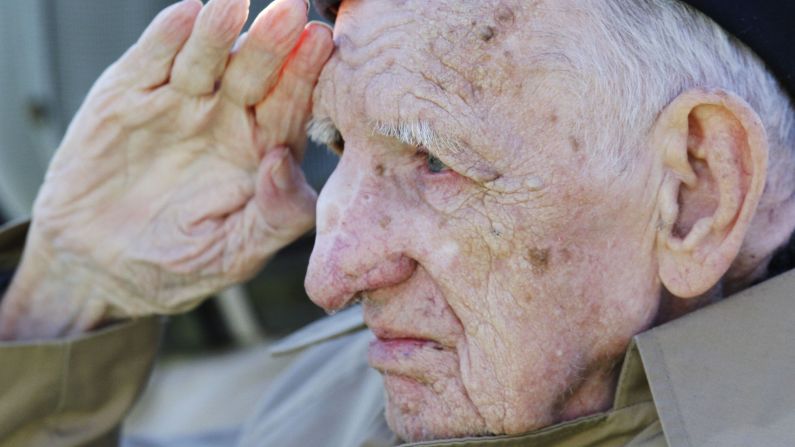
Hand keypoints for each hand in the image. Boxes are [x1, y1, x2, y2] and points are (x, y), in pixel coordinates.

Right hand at [1, 0, 332, 337]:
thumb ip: (276, 217)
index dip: (306, 76)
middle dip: (273, 42)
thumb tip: (284, 162)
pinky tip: (187, 16)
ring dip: (220, 31)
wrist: (98, 270)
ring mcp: (179, 103)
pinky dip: (165, 39)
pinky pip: (151, 62)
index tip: (322, 45)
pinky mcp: (128, 98)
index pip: (290, 107)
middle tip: (291, 10)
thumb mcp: (237, 254)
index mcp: (262, 152)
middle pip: (256, 73)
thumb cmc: (179, 266)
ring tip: (234, 5)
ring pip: (206, 58)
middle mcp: (226, 119)